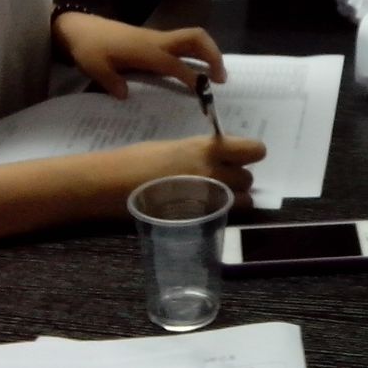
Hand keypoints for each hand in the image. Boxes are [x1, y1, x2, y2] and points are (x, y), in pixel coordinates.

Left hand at [53, 12, 225, 98]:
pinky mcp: (154, 39)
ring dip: (209, 52)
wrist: (78, 27)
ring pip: (192, 37)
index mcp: (145, 50)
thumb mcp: (94, 67)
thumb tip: (126, 96)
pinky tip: (195, 70)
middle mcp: (157, 41)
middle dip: (213, 55)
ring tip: (215, 75)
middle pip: (195, 39)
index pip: (175, 64)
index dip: (191, 78)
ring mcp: (157, 38)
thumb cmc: (87, 48)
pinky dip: (196, 52)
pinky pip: (182, 42)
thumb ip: (111, 82)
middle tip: (220, 79)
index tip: (203, 94)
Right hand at [132, 134, 265, 206]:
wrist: (113, 185)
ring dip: (233, 198)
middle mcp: (215, 173)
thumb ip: (203, 153)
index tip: (242, 156)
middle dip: (237, 179)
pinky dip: (220, 213)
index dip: (250, 153)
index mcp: (209, 149)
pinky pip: (225, 216)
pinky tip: (202, 209)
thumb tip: (219, 157)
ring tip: (212, 196)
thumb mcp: (176, 148)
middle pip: (248, 178)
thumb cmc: (139, 159)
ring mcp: (209, 199)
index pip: (254, 150)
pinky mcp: (200, 219)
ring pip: (243, 201)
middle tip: (218, 178)